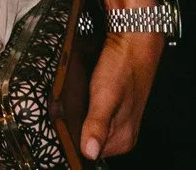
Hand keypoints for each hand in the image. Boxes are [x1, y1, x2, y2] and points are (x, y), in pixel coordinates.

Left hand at [80, 29, 161, 159]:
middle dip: (74, 126)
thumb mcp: (105, 96)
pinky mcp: (114, 107)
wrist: (133, 42)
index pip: (88, 153)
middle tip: (67, 107)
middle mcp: (123, 134)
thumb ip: (97, 125)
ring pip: (88, 126)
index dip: (72, 138)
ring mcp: (119, 120)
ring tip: (74, 98)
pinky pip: (92, 114)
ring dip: (77, 116)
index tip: (61, 124)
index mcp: (123, 138)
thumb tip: (89, 152)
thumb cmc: (122, 67)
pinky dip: (83, 107)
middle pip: (87, 140)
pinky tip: (81, 95)